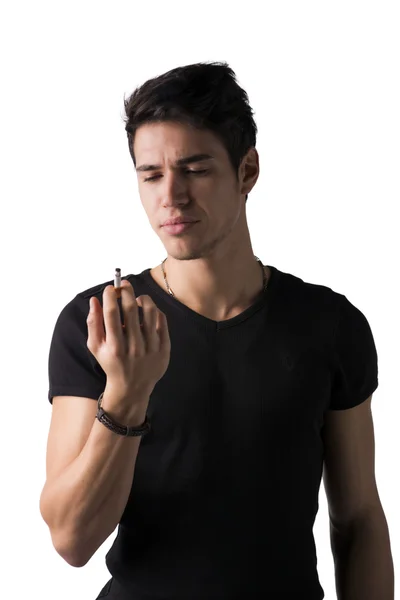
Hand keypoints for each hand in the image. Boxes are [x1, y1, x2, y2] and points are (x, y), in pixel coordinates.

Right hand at [86, 279, 170, 399]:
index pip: (112, 313)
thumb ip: (93, 323)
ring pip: (150, 312)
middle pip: (131, 309)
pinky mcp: (164, 349)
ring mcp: (151, 348)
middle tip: (123, 284)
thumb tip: (94, 300)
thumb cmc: (111, 362)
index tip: (110, 288)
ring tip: (137, 299)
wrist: (131, 387)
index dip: (110, 296)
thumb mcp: (96, 347)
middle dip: (126, 291)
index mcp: (114, 347)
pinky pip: (162, 321)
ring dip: (143, 299)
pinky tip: (148, 311)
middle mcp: (133, 348)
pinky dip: (155, 311)